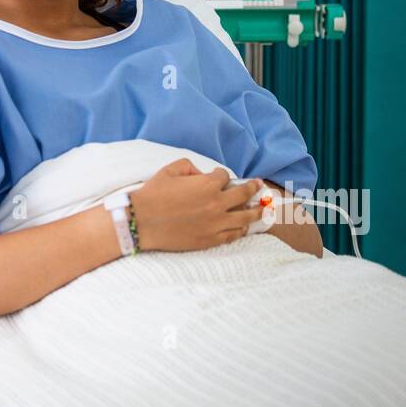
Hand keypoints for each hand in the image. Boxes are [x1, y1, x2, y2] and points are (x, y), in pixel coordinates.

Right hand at [129, 160, 264, 252]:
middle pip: (244, 195)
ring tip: (263, 209)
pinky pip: (233, 235)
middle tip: (259, 186)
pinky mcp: (211, 239)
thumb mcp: (170, 170)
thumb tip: (200, 174)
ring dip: (256, 211)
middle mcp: (217, 204)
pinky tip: (244, 227)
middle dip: (253, 188)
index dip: (221, 174)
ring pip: (245, 217)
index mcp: (207, 185)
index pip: (224, 176)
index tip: (219, 175)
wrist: (142, 222)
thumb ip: (189, 166)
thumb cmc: (153, 195)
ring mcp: (216, 224)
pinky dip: (241, 229)